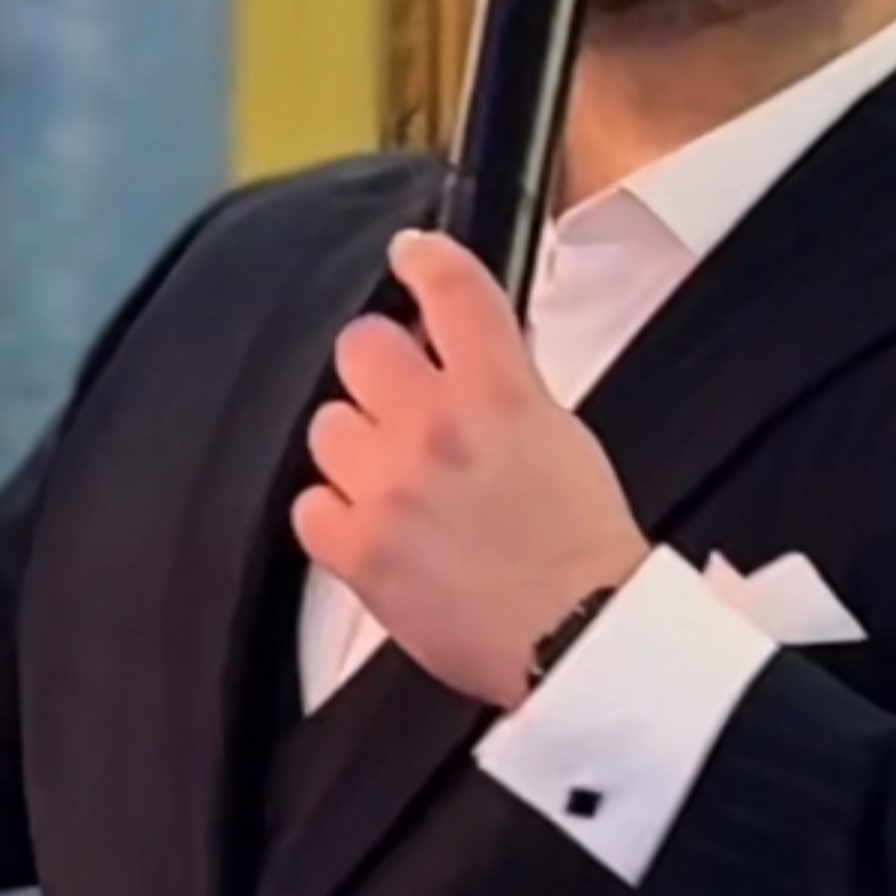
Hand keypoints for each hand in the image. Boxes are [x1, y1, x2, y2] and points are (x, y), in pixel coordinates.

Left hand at [293, 232, 649, 710]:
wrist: (580, 638)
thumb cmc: (584, 553)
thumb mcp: (562, 438)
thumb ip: (504, 389)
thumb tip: (459, 365)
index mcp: (500, 391)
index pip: (449, 286)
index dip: (422, 259)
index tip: (411, 257)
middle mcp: (437, 426)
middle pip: (363, 346)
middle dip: (379, 368)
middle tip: (399, 402)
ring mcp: (392, 488)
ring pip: (328, 426)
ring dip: (354, 446)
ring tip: (390, 480)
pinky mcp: (361, 551)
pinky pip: (310, 507)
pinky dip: (334, 514)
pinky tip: (370, 527)